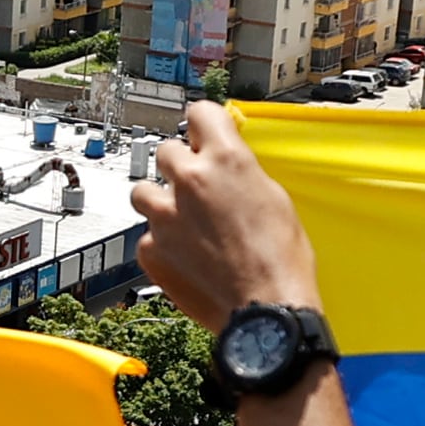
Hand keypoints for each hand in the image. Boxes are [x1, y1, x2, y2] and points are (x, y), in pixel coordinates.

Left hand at [135, 101, 323, 332]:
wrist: (265, 312)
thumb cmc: (281, 260)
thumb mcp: (274, 198)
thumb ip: (241, 173)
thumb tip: (227, 166)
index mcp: (226, 159)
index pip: (200, 113)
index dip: (203, 124)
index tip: (202, 133)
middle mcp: (190, 180)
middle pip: (166, 151)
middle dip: (180, 165)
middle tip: (196, 187)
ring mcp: (165, 216)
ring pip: (143, 191)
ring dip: (160, 200)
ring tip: (181, 221)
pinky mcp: (151, 250)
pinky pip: (146, 235)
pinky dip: (161, 243)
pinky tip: (184, 256)